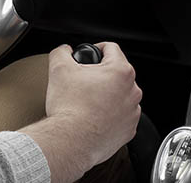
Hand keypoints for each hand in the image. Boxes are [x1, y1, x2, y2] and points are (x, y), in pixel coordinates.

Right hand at [45, 42, 141, 173]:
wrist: (71, 141)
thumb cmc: (69, 107)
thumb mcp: (59, 68)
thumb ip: (62, 52)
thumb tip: (64, 51)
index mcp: (120, 71)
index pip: (111, 48)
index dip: (96, 48)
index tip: (88, 56)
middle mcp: (132, 91)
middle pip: (116, 72)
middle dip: (100, 75)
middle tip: (82, 82)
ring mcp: (132, 112)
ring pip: (119, 95)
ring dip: (106, 95)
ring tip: (86, 102)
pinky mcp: (128, 130)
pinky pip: (120, 115)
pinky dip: (108, 114)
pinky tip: (92, 117)